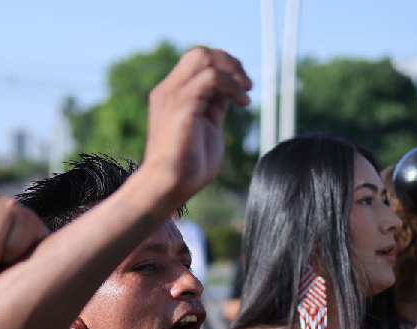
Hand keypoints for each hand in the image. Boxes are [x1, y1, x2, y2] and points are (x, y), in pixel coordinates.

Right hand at [142, 47, 250, 207]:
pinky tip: (243, 103)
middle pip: (200, 54)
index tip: (243, 86)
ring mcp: (173, 96)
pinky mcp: (182, 106)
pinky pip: (211, 78)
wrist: (168, 187)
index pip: (197, 64)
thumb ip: (214, 108)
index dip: (223, 68)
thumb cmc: (188, 167)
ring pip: (204, 58)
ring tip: (247, 93)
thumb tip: (230, 93)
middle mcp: (169, 90)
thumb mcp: (207, 128)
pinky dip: (232, 86)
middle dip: (229, 62)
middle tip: (247, 84)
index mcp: (172, 95)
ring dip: (233, 72)